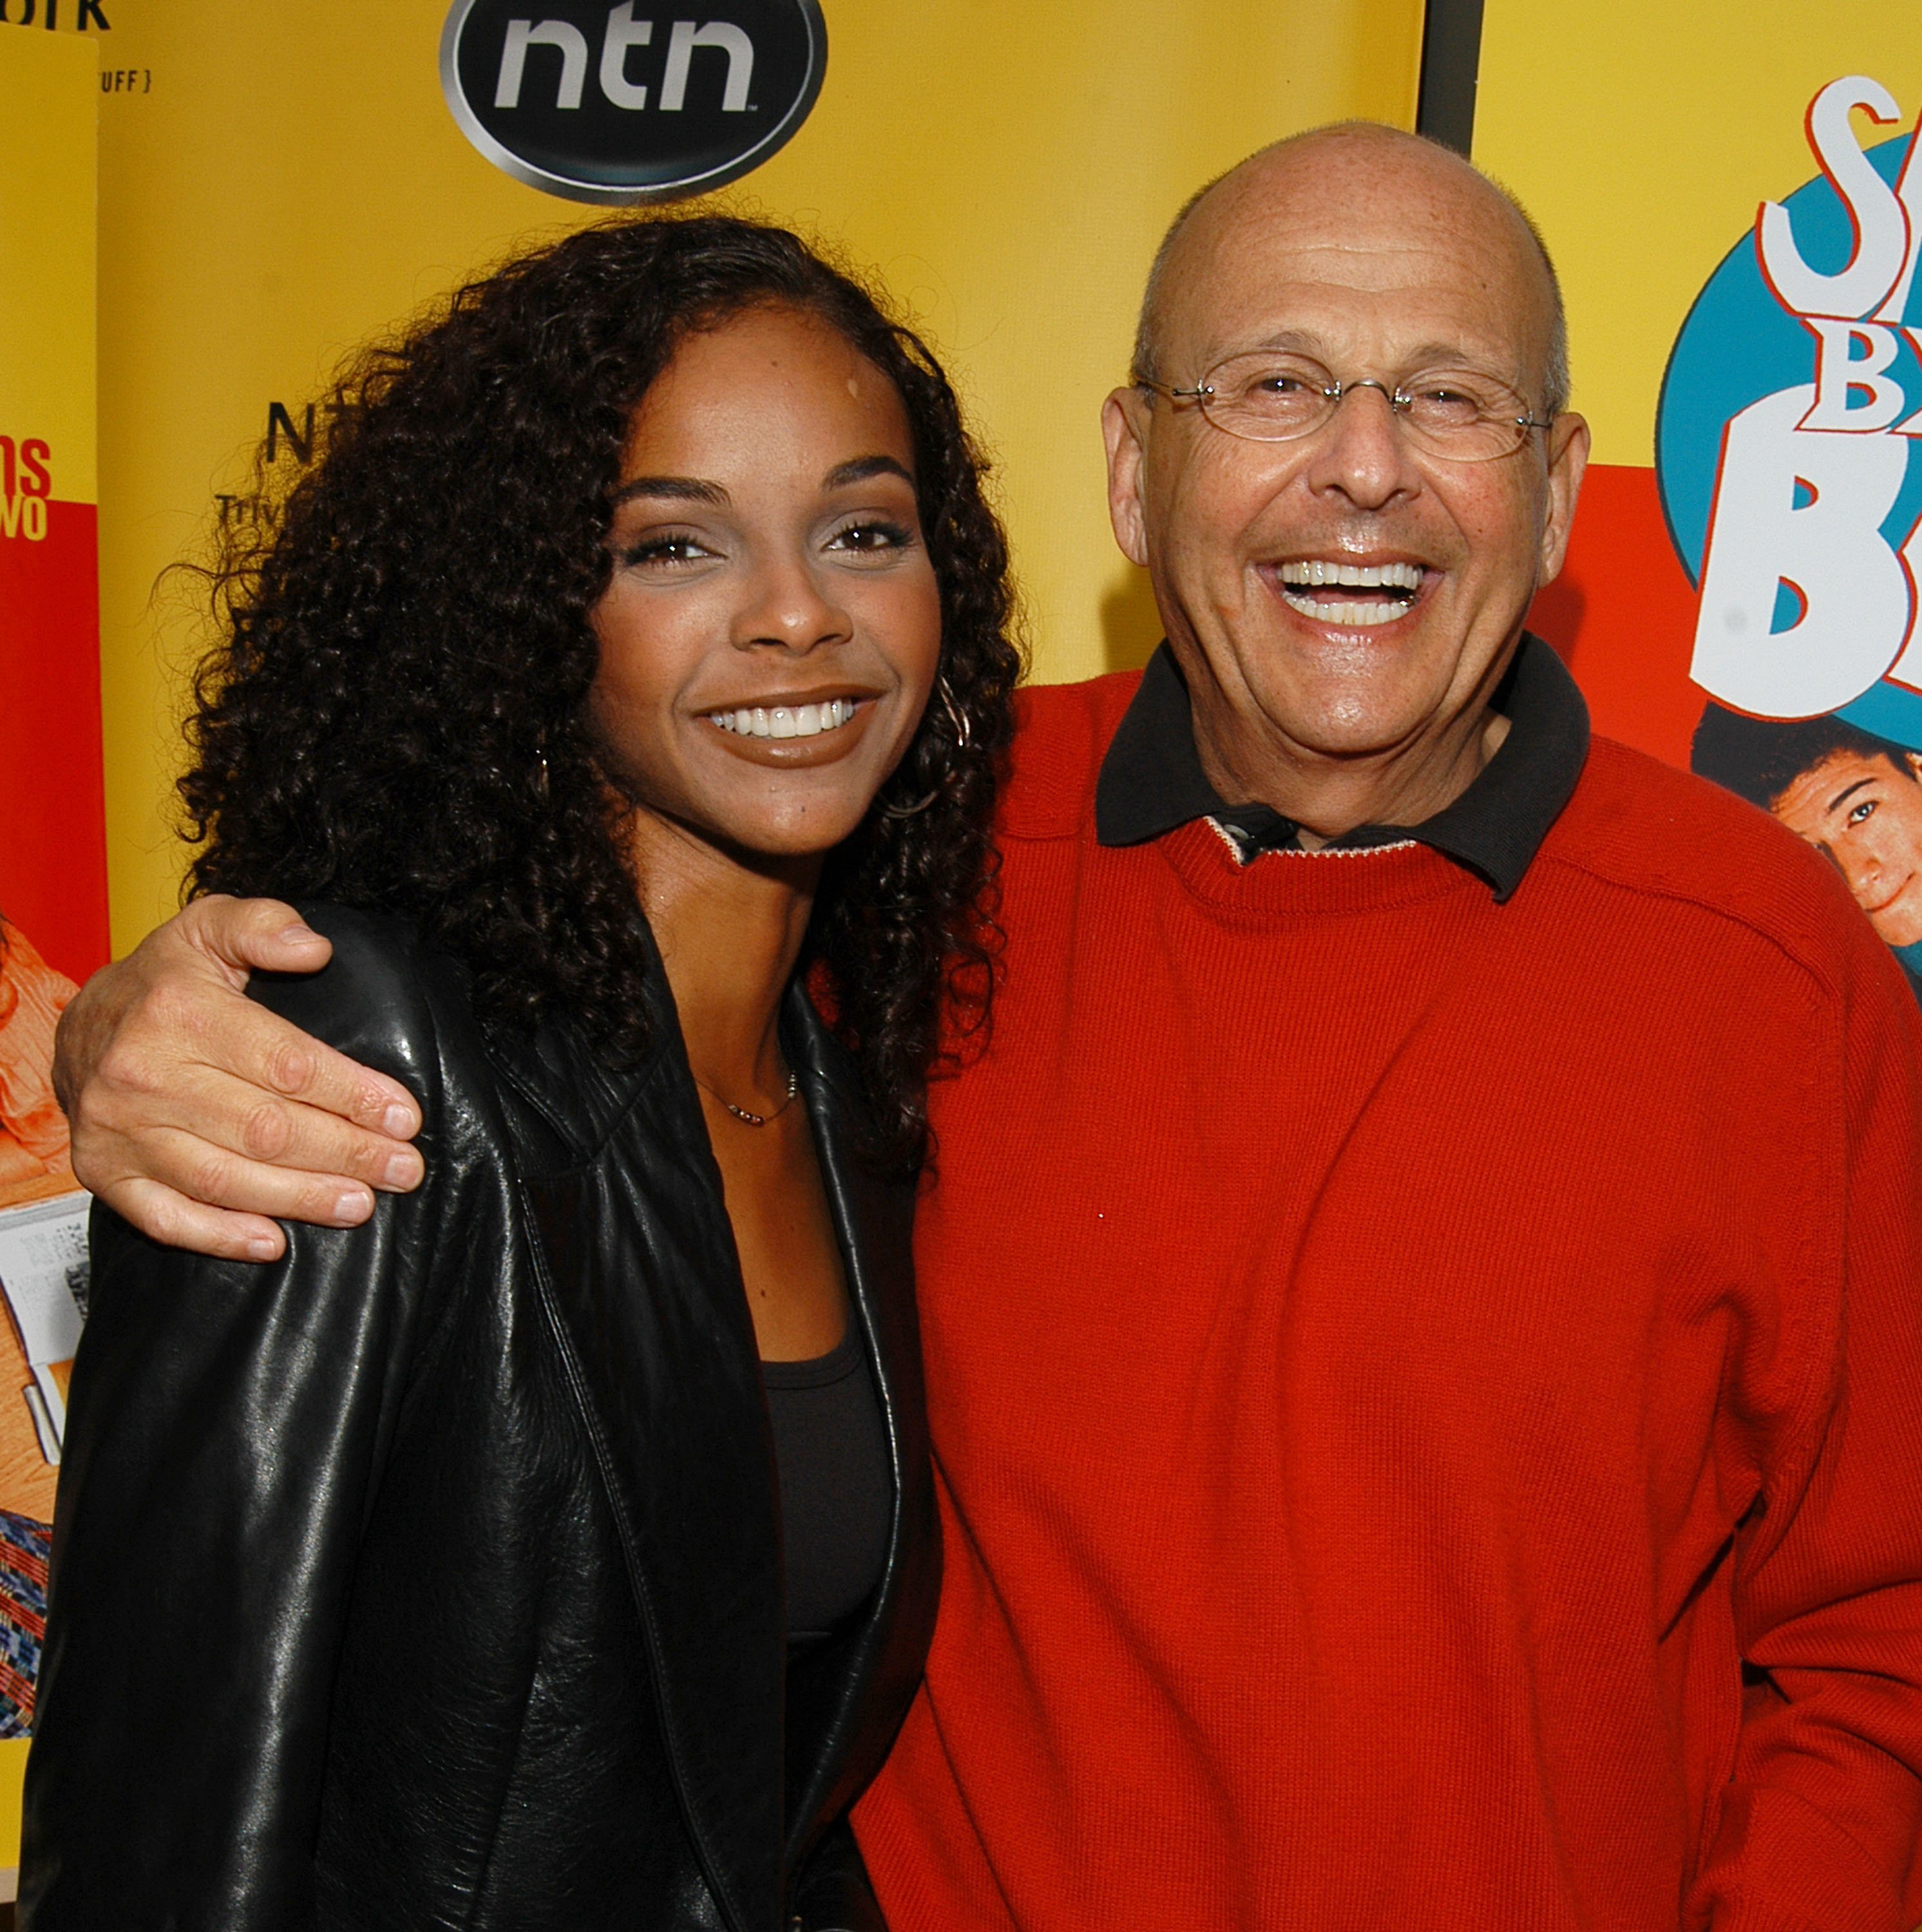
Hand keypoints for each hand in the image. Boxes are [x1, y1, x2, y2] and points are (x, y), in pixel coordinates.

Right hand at [53, 896, 423, 1261]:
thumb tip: (315, 948)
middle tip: (403, 1169)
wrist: (80, 1026)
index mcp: (181, 1012)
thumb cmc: (165, 981)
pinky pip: (165, 1217)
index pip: (287, 1064)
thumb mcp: (211, 927)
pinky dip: (220, 1237)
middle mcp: (145, 1075)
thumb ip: (265, 926)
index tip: (405, 1117)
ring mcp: (121, 1130)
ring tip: (361, 1204)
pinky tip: (274, 1243)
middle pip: (265, 1129)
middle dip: (346, 1152)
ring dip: (300, 1199)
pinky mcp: (104, 1172)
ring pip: (225, 1179)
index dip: (353, 1094)